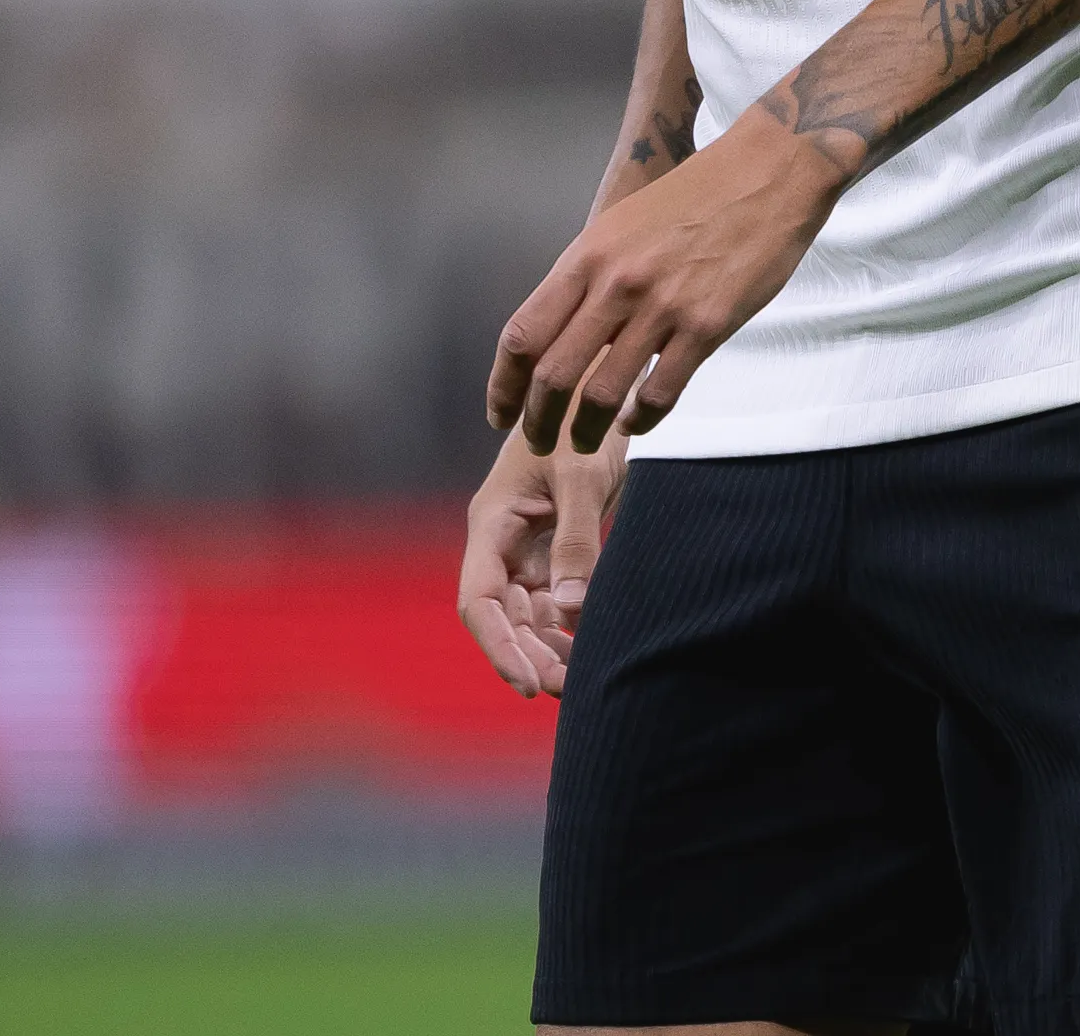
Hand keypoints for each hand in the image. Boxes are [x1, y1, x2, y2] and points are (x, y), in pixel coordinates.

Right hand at [455, 422, 627, 697]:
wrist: (599, 387)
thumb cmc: (583, 421)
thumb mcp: (581, 476)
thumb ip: (576, 542)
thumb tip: (573, 611)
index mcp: (492, 522)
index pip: (480, 601)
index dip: (498, 647)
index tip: (527, 686)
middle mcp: (501, 542)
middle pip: (504, 617)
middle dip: (529, 657)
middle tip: (568, 692)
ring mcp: (526, 546)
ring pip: (528, 615)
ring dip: (548, 649)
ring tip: (581, 681)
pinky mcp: (553, 547)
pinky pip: (553, 600)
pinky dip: (567, 628)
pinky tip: (588, 651)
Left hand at [486, 112, 835, 452]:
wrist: (766, 173)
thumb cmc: (692, 198)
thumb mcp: (621, 225)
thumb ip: (589, 275)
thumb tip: (560, 327)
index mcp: (585, 257)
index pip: (523, 333)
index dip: (503, 384)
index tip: (499, 412)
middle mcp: (614, 284)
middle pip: (553, 373)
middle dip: (538, 421)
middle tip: (540, 443)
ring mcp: (660, 307)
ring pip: (602, 392)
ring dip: (585, 431)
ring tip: (584, 444)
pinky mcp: (705, 326)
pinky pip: (659, 392)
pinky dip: (639, 420)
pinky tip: (633, 424)